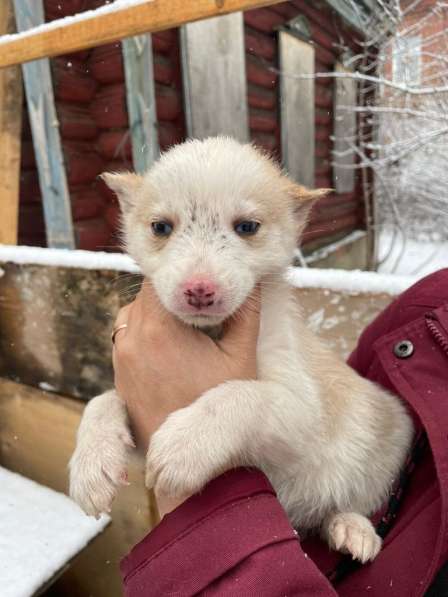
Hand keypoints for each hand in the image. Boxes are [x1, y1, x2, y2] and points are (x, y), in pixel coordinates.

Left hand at [112, 282, 259, 515]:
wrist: (195, 461)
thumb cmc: (221, 408)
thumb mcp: (242, 355)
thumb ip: (246, 311)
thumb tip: (252, 279)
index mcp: (159, 330)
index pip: (160, 280)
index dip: (180, 276)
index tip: (197, 280)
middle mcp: (131, 341)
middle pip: (144, 295)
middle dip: (170, 292)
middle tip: (197, 299)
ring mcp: (121, 360)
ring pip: (132, 314)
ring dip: (156, 311)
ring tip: (186, 322)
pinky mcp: (119, 376)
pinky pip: (127, 338)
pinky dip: (145, 332)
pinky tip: (172, 345)